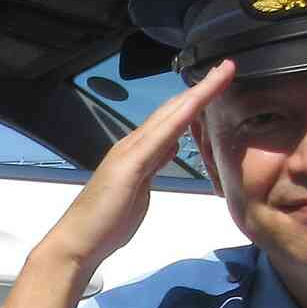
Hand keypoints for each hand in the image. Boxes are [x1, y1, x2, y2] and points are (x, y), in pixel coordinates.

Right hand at [39, 61, 236, 276]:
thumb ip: (154, 166)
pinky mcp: (131, 164)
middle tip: (228, 66)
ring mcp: (131, 151)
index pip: (172, 119)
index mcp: (138, 151)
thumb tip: (171, 147)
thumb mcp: (140, 190)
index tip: (221, 83)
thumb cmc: (105, 224)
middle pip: (173, 109)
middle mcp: (134, 144)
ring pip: (170, 115)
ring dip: (197, 93)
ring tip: (221, 74)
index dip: (196, 99)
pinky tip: (198, 103)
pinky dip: (182, 115)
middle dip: (202, 87)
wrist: (77, 240)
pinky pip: (162, 134)